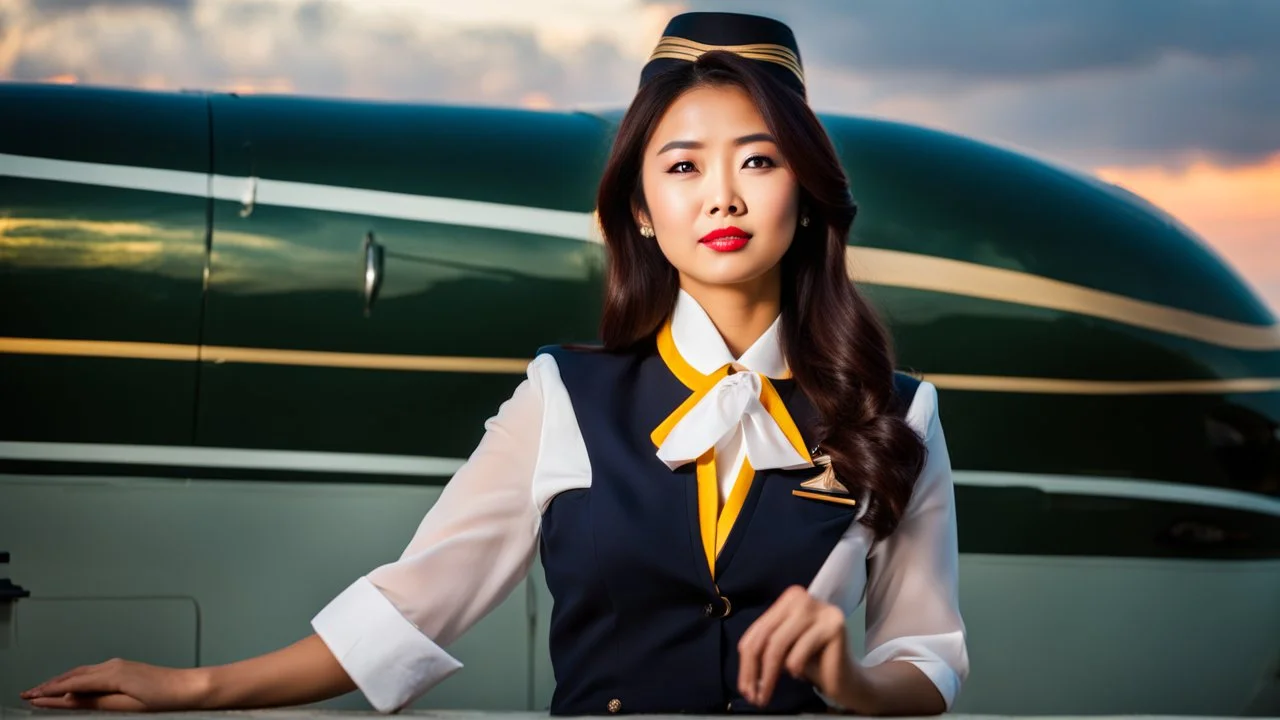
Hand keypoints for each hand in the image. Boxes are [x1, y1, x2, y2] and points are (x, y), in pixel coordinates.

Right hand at [20, 658, 209, 711]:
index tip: (31, 697)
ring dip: (63, 680)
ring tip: (45, 689)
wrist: (192, 688)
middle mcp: (114, 665)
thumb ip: (95, 703)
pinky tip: (74, 684)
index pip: (72, 684)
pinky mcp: (127, 669)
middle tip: (29, 694)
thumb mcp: (126, 706)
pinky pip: (94, 672)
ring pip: (83, 672)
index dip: (50, 692)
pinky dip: (78, 678)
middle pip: (74, 675)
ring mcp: (121, 665)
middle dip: (50, 685)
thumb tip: (70, 700)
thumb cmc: (166, 698)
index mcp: (112, 673)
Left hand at [736, 585, 859, 707]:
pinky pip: (798, 655)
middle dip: (753, 670)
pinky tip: (803, 674)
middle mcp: (803, 597)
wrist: (846, 678)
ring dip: (768, 676)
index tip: (743, 687)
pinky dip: (794, 670)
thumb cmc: (811, 662)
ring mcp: (820, 609)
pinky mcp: (834, 626)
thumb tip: (744, 663)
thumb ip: (762, 645)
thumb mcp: (781, 649)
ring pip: (778, 645)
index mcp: (789, 599)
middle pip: (765, 636)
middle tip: (751, 696)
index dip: (746, 661)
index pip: (758, 629)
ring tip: (766, 694)